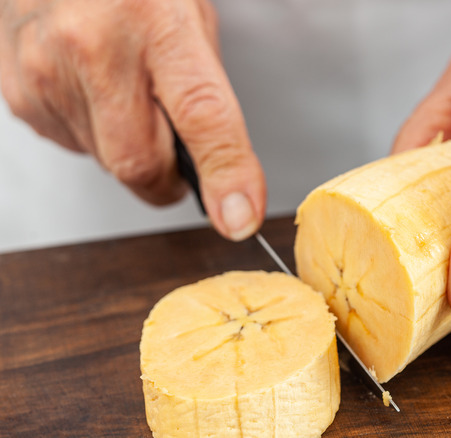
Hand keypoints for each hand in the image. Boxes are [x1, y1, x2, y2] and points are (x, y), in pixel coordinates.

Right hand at [0, 0, 263, 240]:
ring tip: (127, 91)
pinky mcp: (18, 92)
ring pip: (104, 161)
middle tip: (178, 154)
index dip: (226, 175)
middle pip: (138, 164)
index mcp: (155, 20)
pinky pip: (71, 144)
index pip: (202, 116)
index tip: (240, 217)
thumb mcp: (189, 13)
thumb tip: (221, 172)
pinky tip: (93, 88)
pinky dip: (94, 132)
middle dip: (167, 178)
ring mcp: (44, 71)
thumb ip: (204, 89)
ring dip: (128, 147)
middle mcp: (92, 47)